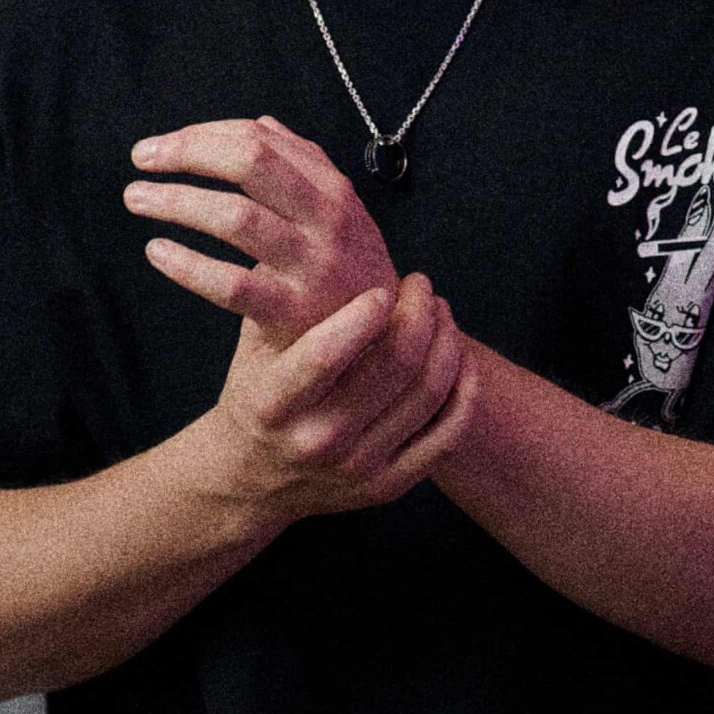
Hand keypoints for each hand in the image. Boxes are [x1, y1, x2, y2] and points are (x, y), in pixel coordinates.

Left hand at [127, 116, 396, 346]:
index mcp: (332, 188)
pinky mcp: (295, 314)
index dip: (202, 135)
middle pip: (251, 162)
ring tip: (137, 198)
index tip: (160, 146)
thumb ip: (303, 167)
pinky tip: (156, 252)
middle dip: (189, 153)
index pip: (259, 139)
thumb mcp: (339, 214)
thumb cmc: (345, 273)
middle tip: (141, 159)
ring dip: (178, 202)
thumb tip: (262, 123)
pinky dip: (187, 264)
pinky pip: (231, 285)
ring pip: (237, 218)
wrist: (380, 350)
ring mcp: (313, 266)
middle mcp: (327, 220)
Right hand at [189, 274, 478, 525]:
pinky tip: (458, 355)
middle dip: (419, 312)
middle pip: (395, 367)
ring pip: (429, 393)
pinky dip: (464, 388)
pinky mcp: (387, 486)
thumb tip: (311, 227)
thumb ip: (277, 295)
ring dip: (445, 339)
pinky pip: (448, 433)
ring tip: (438, 310)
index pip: (324, 356)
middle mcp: (317, 441)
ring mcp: (357, 468)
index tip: (382, 287)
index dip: (363, 316)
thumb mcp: (250, 347)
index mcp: (273, 404)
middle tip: (420, 284)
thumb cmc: (254, 395)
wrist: (250, 479)